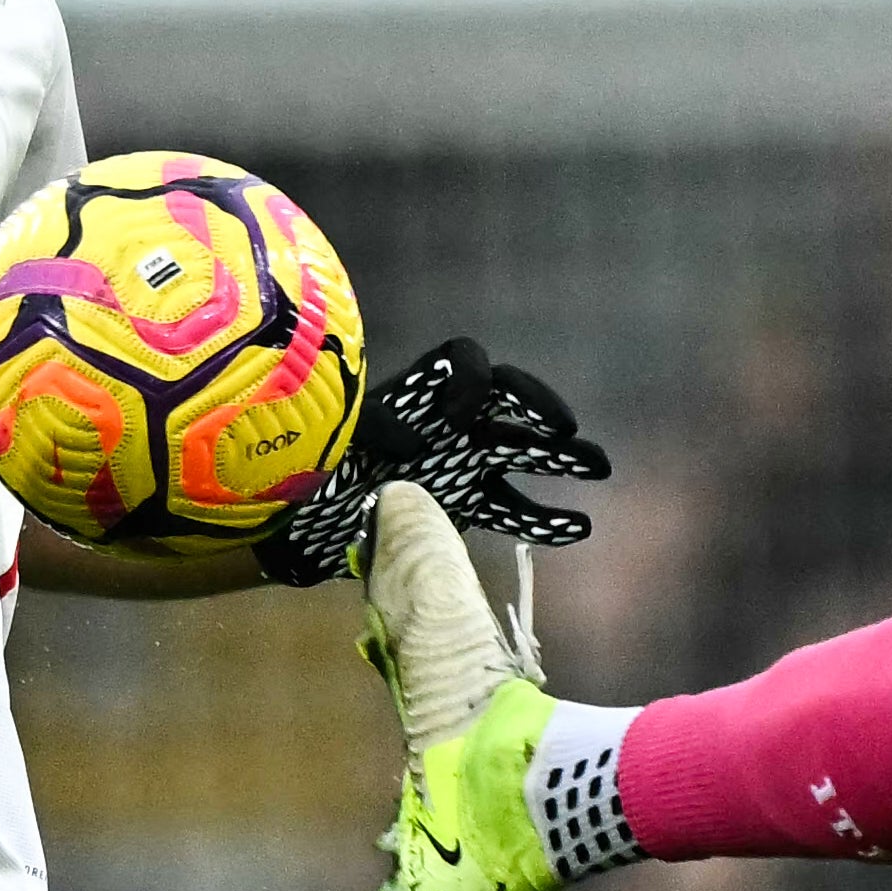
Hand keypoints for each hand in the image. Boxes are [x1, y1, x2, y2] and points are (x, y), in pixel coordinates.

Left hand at [257, 336, 614, 585]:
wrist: (293, 522)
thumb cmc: (306, 471)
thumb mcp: (329, 443)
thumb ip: (370, 434)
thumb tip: (414, 445)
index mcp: (415, 394)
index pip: (461, 362)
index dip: (472, 380)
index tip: (464, 414)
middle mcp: (445, 421)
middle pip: (507, 404)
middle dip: (540, 413)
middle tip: (567, 431)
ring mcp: (458, 463)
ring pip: (520, 454)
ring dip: (560, 459)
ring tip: (598, 468)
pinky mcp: (461, 505)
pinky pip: (511, 509)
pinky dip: (543, 520)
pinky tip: (578, 527)